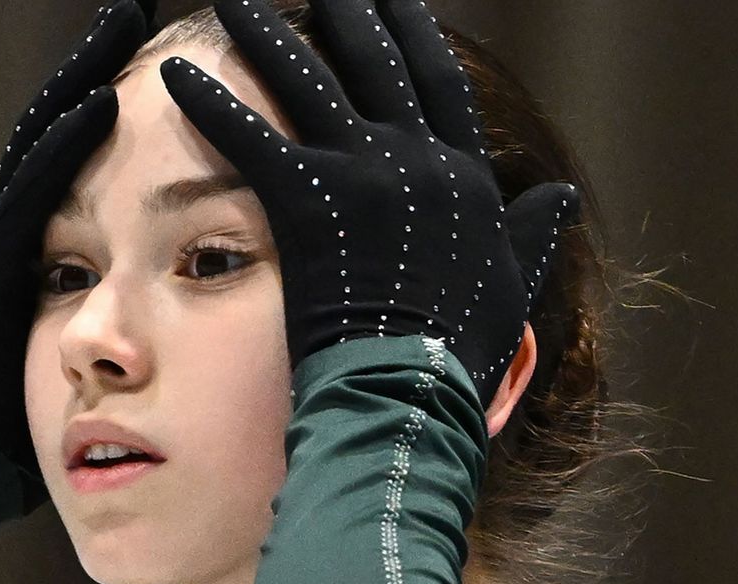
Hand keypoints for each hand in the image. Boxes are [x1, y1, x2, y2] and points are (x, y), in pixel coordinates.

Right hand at [0, 0, 156, 513]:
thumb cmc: (36, 404)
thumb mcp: (90, 340)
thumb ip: (123, 297)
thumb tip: (198, 282)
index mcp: (48, 236)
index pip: (89, 146)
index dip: (126, 95)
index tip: (172, 51)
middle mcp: (21, 221)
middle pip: (66, 120)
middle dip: (101, 59)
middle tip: (141, 5)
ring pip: (44, 136)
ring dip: (82, 76)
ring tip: (121, 21)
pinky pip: (30, 186)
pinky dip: (61, 142)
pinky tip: (97, 100)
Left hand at [159, 0, 577, 403]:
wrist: (413, 392)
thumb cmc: (459, 351)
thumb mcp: (512, 285)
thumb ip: (531, 233)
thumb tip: (560, 197)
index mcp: (462, 176)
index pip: (437, 82)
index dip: (414, 34)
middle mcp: (416, 160)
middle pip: (375, 63)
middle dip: (347, 10)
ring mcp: (362, 175)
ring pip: (308, 83)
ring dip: (266, 35)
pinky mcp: (309, 203)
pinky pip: (251, 139)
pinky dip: (211, 104)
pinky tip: (177, 75)